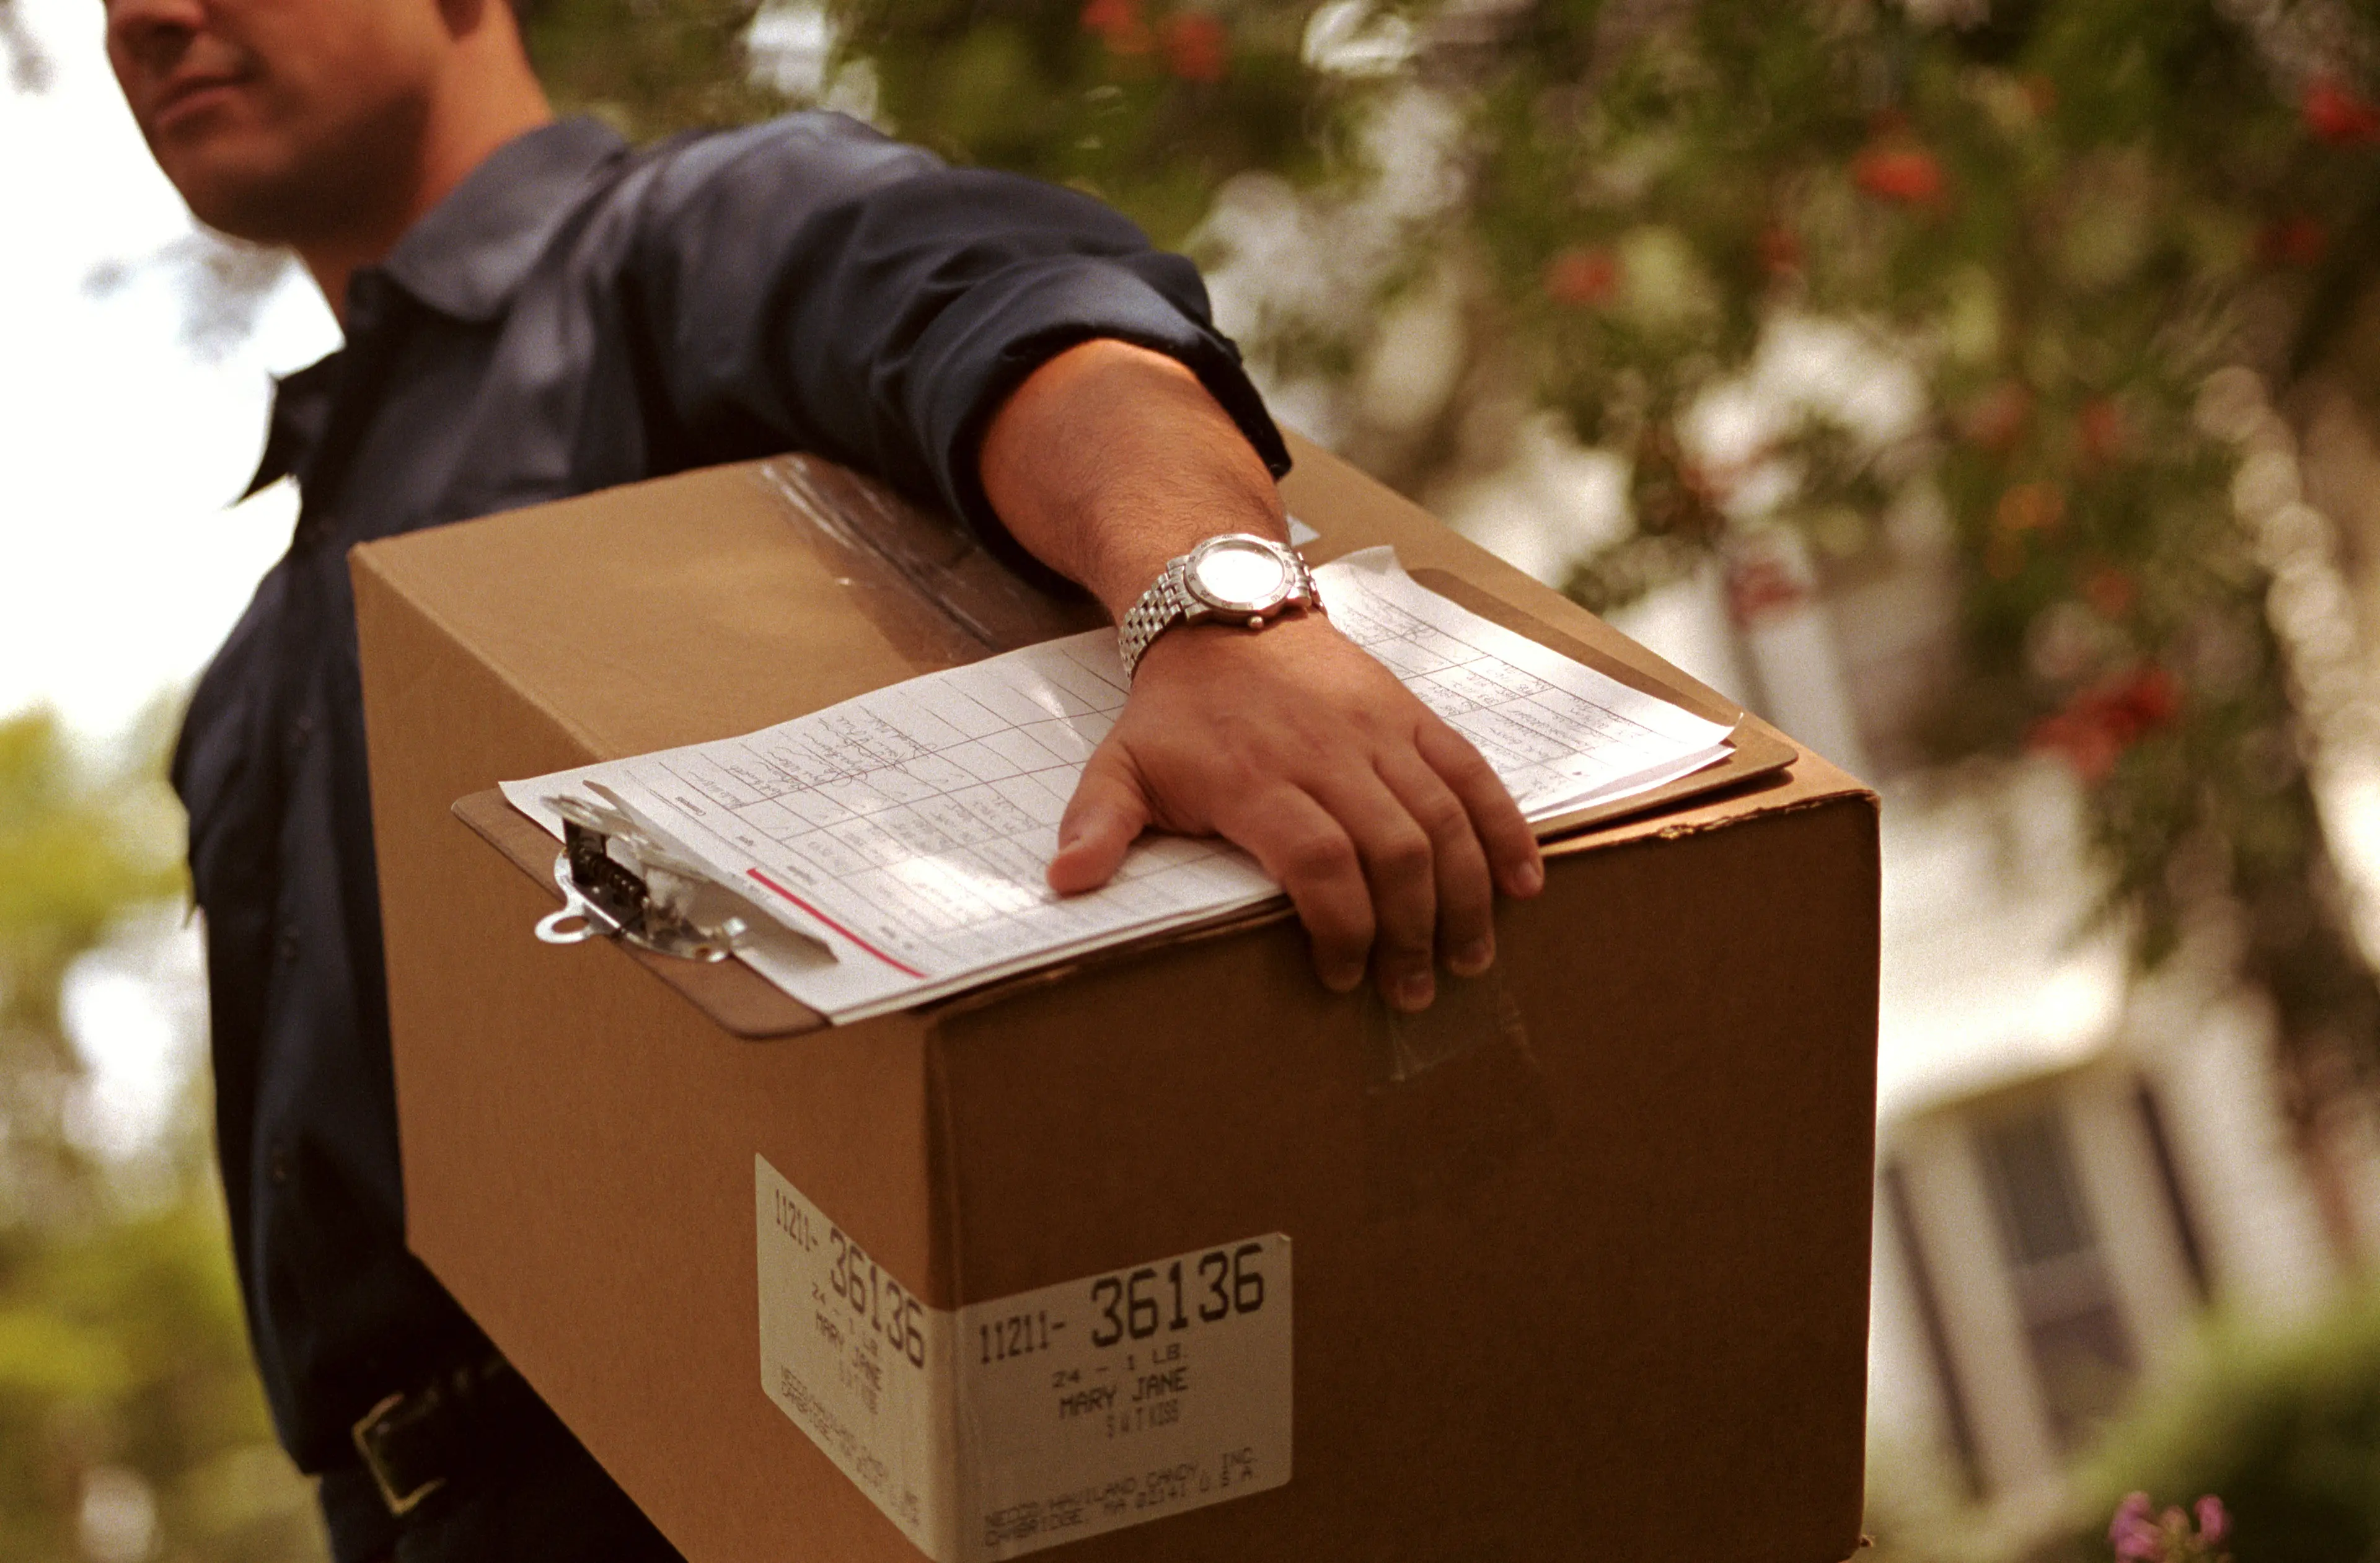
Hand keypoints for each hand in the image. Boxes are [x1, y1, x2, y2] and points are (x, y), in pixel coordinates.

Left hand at [1045, 613, 1543, 1009]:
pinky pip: (1474, 774)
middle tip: (1411, 993)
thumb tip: (1064, 883)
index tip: (1340, 976)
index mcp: (1256, 777)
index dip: (1340, 927)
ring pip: (1443, 819)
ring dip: (1466, 897)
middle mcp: (1328, 753)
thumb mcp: (1121, 763)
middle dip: (1412, 932)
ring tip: (1469, 960)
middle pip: (1393, 851)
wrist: (1226, 608)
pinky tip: (1523, 885)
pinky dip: (1505, 830)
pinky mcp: (1413, 717)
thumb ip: (1098, 824)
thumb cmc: (1177, 710)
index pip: (1318, 862)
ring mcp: (1380, 733)